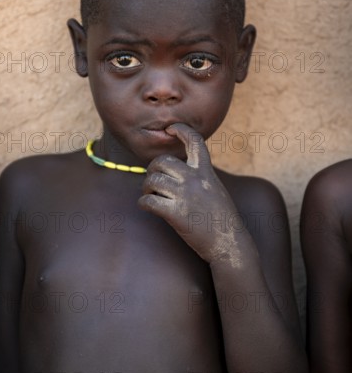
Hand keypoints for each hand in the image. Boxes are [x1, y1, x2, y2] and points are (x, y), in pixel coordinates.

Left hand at [138, 123, 240, 264]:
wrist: (230, 243)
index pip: (195, 141)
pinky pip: (148, 201)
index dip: (181, 130)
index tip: (170, 128)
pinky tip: (147, 207)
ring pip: (152, 180)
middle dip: (152, 170)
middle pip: (162, 161)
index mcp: (206, 172)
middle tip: (153, 182)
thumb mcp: (216, 189)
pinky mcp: (175, 213)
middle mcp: (195, 179)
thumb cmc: (222, 219)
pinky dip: (143, 203)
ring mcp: (185, 196)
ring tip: (150, 196)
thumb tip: (180, 171)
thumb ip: (200, 177)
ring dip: (146, 188)